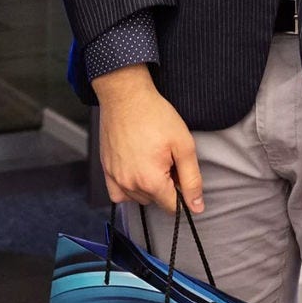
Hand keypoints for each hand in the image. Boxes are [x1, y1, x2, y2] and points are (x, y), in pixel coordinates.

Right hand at [91, 66, 203, 214]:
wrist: (125, 95)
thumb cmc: (154, 115)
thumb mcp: (184, 145)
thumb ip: (192, 180)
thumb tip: (196, 207)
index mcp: (151, 181)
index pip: (173, 207)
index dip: (182, 191)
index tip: (179, 171)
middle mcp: (129, 184)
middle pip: (155, 201)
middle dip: (165, 186)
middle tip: (166, 159)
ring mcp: (114, 177)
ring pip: (138, 198)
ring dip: (147, 187)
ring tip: (150, 159)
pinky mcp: (105, 169)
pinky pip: (117, 193)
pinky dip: (128, 189)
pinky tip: (135, 171)